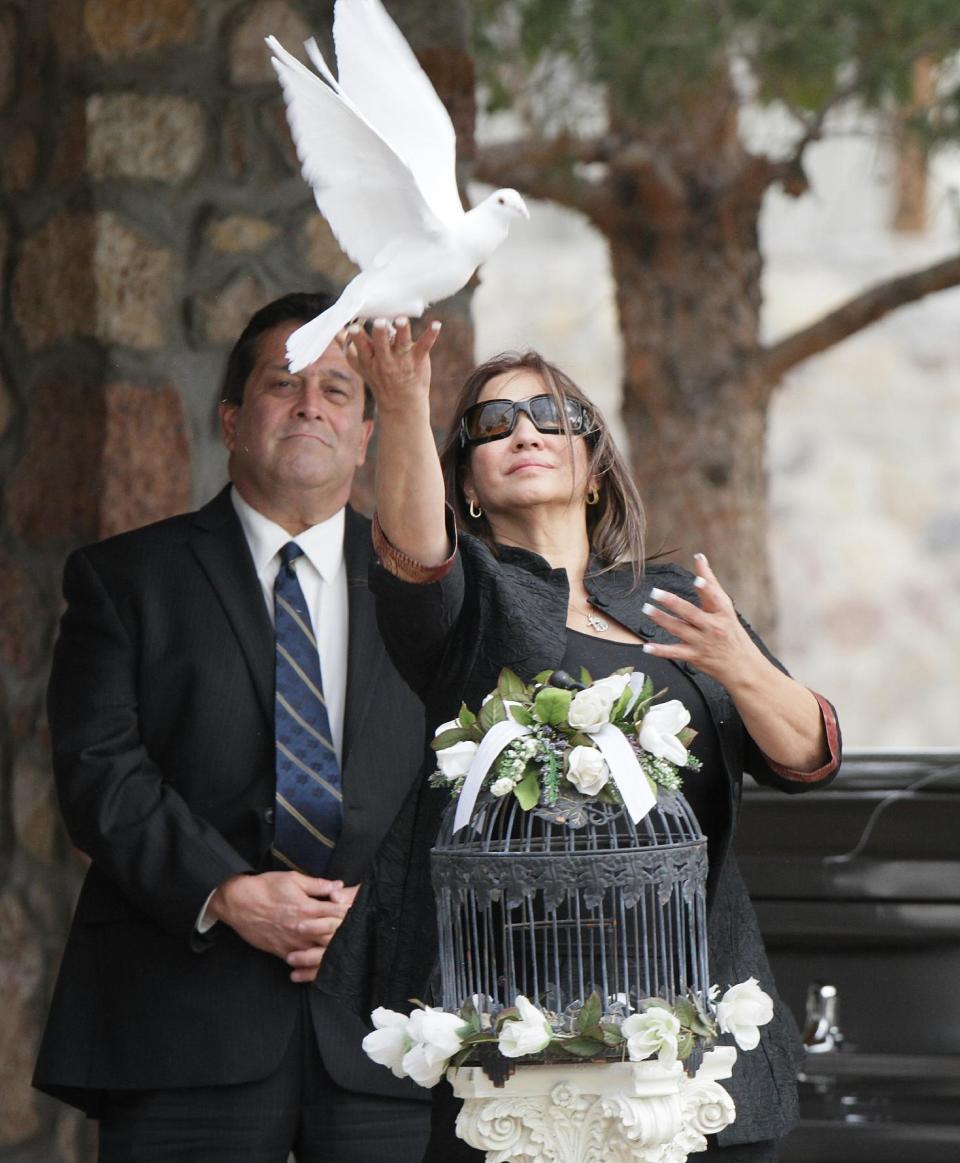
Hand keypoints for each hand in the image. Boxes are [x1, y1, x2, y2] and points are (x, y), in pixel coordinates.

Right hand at [207, 872, 354, 982]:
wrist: (238, 903)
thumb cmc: (265, 888)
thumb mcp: (293, 879)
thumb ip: (317, 884)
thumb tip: (337, 885)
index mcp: (307, 908)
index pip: (336, 914)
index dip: (349, 913)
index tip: (358, 913)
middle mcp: (302, 929)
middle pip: (331, 936)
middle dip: (344, 935)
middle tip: (357, 934)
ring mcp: (292, 943)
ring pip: (319, 952)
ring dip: (331, 951)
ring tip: (343, 951)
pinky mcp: (282, 952)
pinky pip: (302, 962)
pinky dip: (313, 964)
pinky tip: (322, 963)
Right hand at [342, 315, 440, 414]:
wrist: (401, 405)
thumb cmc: (380, 380)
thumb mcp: (361, 366)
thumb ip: (348, 347)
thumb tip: (335, 330)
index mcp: (369, 360)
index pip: (361, 347)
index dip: (357, 337)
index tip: (352, 327)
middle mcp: (385, 360)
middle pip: (381, 344)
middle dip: (380, 334)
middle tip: (380, 322)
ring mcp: (402, 360)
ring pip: (402, 343)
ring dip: (402, 331)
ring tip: (402, 320)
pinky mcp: (418, 360)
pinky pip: (425, 346)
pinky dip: (431, 335)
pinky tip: (436, 324)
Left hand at [639, 553, 763, 692]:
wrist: (741, 666)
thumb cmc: (730, 631)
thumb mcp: (725, 607)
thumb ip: (709, 582)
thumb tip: (699, 557)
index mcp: (722, 613)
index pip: (715, 598)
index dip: (706, 588)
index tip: (697, 579)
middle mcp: (712, 627)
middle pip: (691, 613)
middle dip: (672, 603)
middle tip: (655, 593)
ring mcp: (702, 642)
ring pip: (679, 629)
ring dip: (661, 619)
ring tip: (647, 609)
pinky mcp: (694, 656)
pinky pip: (674, 652)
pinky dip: (660, 651)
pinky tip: (646, 647)